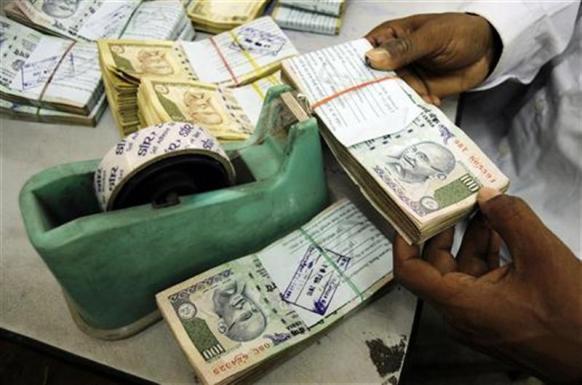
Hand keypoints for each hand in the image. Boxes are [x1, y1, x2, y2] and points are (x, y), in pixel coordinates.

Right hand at [365, 13, 500, 103]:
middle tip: (366, 107)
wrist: (487, 50)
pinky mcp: (417, 92)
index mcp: (388, 38)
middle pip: (371, 79)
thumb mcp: (431, 37)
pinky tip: (420, 112)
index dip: (352, 68)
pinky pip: (408, 104)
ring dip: (393, 104)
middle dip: (370, 92)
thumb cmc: (459, 32)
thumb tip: (372, 58)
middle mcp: (391, 60)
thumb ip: (404, 48)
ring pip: (389, 94)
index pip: (362, 53)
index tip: (344, 85)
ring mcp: (404, 77)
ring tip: (394, 114)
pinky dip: (412, 110)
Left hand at [394, 188, 581, 382]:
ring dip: (470, 238)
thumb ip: (511, 218)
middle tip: (449, 200)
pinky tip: (501, 231)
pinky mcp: (498, 316)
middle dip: (443, 230)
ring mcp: (480, 317)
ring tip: (482, 208)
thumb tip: (486, 195)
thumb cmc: (571, 314)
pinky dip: (488, 254)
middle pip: (436, 266)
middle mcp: (461, 313)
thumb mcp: (541, 255)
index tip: (409, 213)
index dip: (403, 240)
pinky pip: (482, 280)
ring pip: (463, 271)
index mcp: (459, 304)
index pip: (409, 271)